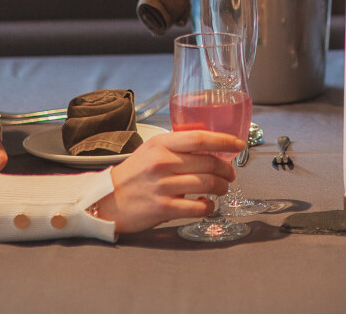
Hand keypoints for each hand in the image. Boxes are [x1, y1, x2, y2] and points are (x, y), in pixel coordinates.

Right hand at [94, 130, 241, 233]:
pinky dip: (208, 206)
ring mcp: (162, 186)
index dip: (224, 140)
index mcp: (161, 144)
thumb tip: (209, 147)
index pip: (199, 138)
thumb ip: (176, 147)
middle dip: (226, 169)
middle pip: (208, 162)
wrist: (107, 200)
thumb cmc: (133, 174)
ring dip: (220, 187)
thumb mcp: (151, 150)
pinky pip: (196, 207)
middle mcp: (162, 163)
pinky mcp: (162, 208)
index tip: (239, 145)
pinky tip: (208, 204)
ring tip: (222, 188)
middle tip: (230, 174)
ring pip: (206, 184)